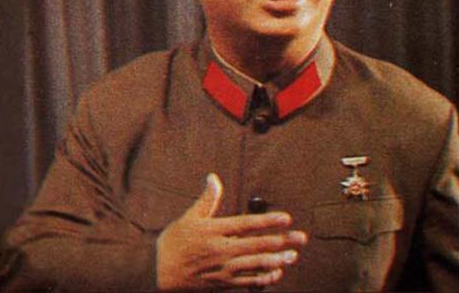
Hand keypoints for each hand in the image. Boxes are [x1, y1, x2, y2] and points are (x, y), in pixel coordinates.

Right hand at [156, 173, 306, 289]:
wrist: (158, 272)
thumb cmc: (173, 242)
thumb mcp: (188, 217)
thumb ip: (206, 199)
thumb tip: (214, 177)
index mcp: (214, 231)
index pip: (246, 224)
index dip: (267, 221)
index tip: (286, 218)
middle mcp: (221, 250)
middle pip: (256, 245)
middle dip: (281, 241)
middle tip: (301, 238)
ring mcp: (223, 269)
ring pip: (255, 265)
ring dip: (276, 260)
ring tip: (293, 256)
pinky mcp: (222, 283)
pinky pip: (247, 282)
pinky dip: (262, 278)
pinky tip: (276, 274)